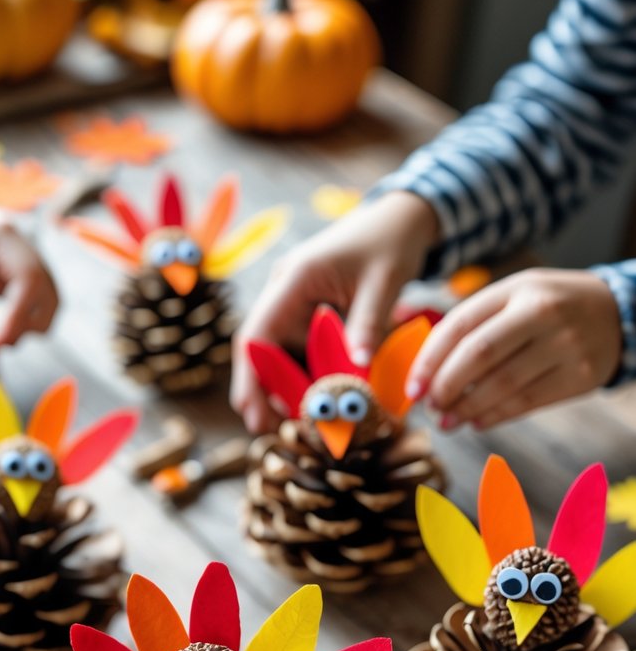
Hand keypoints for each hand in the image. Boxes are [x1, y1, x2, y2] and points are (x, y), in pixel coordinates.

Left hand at [0, 197, 58, 347]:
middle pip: (48, 292)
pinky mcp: (21, 273)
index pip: (30, 279)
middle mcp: (24, 243)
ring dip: (29, 326)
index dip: (19, 315)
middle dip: (29, 325)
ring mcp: (27, 258)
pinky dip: (23, 321)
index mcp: (5, 235)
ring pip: (48, 301)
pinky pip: (36, 302)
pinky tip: (0, 334)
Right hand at [231, 190, 438, 432]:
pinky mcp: (310, 316)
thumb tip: (357, 371)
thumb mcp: (384, 282)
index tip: (251, 412)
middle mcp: (285, 293)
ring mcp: (295, 305)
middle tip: (271, 430)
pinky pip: (301, 352)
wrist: (400, 220)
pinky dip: (308, 377)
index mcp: (293, 279)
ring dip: (287, 388)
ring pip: (280, 356)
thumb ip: (367, 324)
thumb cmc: (390, 242)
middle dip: (262, 391)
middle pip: (261, 351)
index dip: (250, 377)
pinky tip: (319, 402)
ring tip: (300, 423)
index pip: (257, 334)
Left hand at [407, 269, 622, 428]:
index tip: (412, 388)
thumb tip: (425, 369)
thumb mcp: (514, 296)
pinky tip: (477, 421)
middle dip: (446, 387)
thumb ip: (473, 323)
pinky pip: (528, 403)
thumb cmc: (548, 307)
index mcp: (517, 288)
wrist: (617, 313)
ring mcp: (565, 345)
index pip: (461, 325)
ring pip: (503, 385)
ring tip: (447, 421)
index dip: (430, 360)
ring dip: (467, 408)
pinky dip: (496, 416)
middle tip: (430, 407)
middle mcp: (542, 313)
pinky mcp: (581, 376)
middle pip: (479, 355)